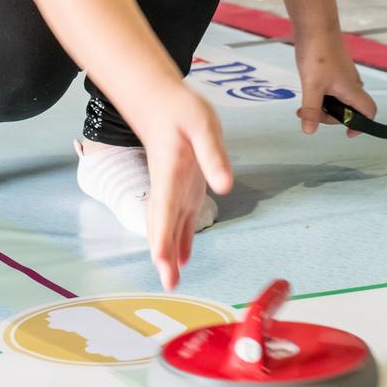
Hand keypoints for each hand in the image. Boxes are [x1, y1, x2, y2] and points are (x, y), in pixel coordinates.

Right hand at [136, 84, 234, 289]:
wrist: (160, 103)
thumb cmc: (181, 110)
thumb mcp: (203, 125)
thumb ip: (213, 156)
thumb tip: (226, 187)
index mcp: (171, 172)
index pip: (165, 208)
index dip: (163, 234)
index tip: (162, 258)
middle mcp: (167, 186)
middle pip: (162, 224)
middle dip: (163, 254)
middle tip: (169, 283)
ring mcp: (173, 189)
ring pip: (167, 226)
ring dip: (168, 253)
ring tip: (173, 281)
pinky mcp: (182, 189)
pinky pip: (177, 219)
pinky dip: (178, 240)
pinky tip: (182, 258)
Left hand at [293, 31, 375, 136]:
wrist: (315, 25)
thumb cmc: (317, 54)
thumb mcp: (312, 85)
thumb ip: (311, 109)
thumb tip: (309, 132)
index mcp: (351, 89)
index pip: (368, 112)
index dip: (362, 125)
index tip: (347, 133)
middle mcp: (351, 83)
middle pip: (349, 109)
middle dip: (330, 116)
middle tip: (309, 114)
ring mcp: (343, 75)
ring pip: (338, 99)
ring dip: (323, 106)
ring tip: (302, 107)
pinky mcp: (334, 68)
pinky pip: (332, 89)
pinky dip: (321, 95)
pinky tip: (307, 90)